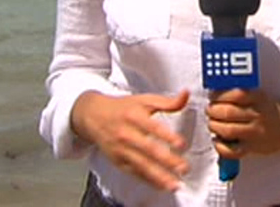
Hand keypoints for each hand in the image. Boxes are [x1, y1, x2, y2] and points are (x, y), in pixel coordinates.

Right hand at [71, 90, 190, 191]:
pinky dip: (148, 180)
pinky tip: (162, 185)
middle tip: (183, 167)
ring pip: (141, 165)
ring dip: (159, 176)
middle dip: (167, 160)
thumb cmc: (122, 108)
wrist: (94, 116)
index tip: (181, 144)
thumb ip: (167, 101)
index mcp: (134, 116)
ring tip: (174, 183)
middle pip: (148, 149)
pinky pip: (135, 173)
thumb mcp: (144, 100)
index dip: (167, 136)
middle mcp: (126, 133)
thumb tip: (186, 94)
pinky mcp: (118, 161)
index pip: (152, 127)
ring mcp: (121, 149)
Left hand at [206, 89, 279, 157]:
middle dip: (213, 111)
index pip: (236, 94)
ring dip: (214, 126)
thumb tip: (215, 94)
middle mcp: (258, 115)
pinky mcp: (254, 149)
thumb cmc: (270, 110)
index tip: (212, 96)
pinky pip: (233, 151)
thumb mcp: (260, 96)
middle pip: (228, 112)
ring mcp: (256, 133)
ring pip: (228, 130)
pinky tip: (218, 140)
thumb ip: (241, 95)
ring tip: (212, 123)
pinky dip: (221, 147)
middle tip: (209, 110)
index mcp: (259, 99)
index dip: (219, 95)